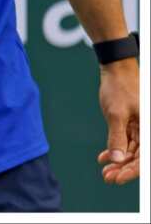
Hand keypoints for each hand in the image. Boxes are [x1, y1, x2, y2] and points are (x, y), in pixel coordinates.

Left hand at [97, 57, 139, 184]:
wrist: (116, 70)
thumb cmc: (120, 88)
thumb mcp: (116, 113)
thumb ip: (117, 137)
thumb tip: (118, 159)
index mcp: (149, 129)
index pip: (144, 158)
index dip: (132, 172)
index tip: (118, 179)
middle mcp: (147, 131)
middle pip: (139, 158)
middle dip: (124, 169)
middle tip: (107, 177)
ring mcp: (140, 129)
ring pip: (132, 152)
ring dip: (118, 162)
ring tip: (104, 170)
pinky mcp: (131, 126)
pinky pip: (126, 143)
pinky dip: (115, 150)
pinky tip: (103, 158)